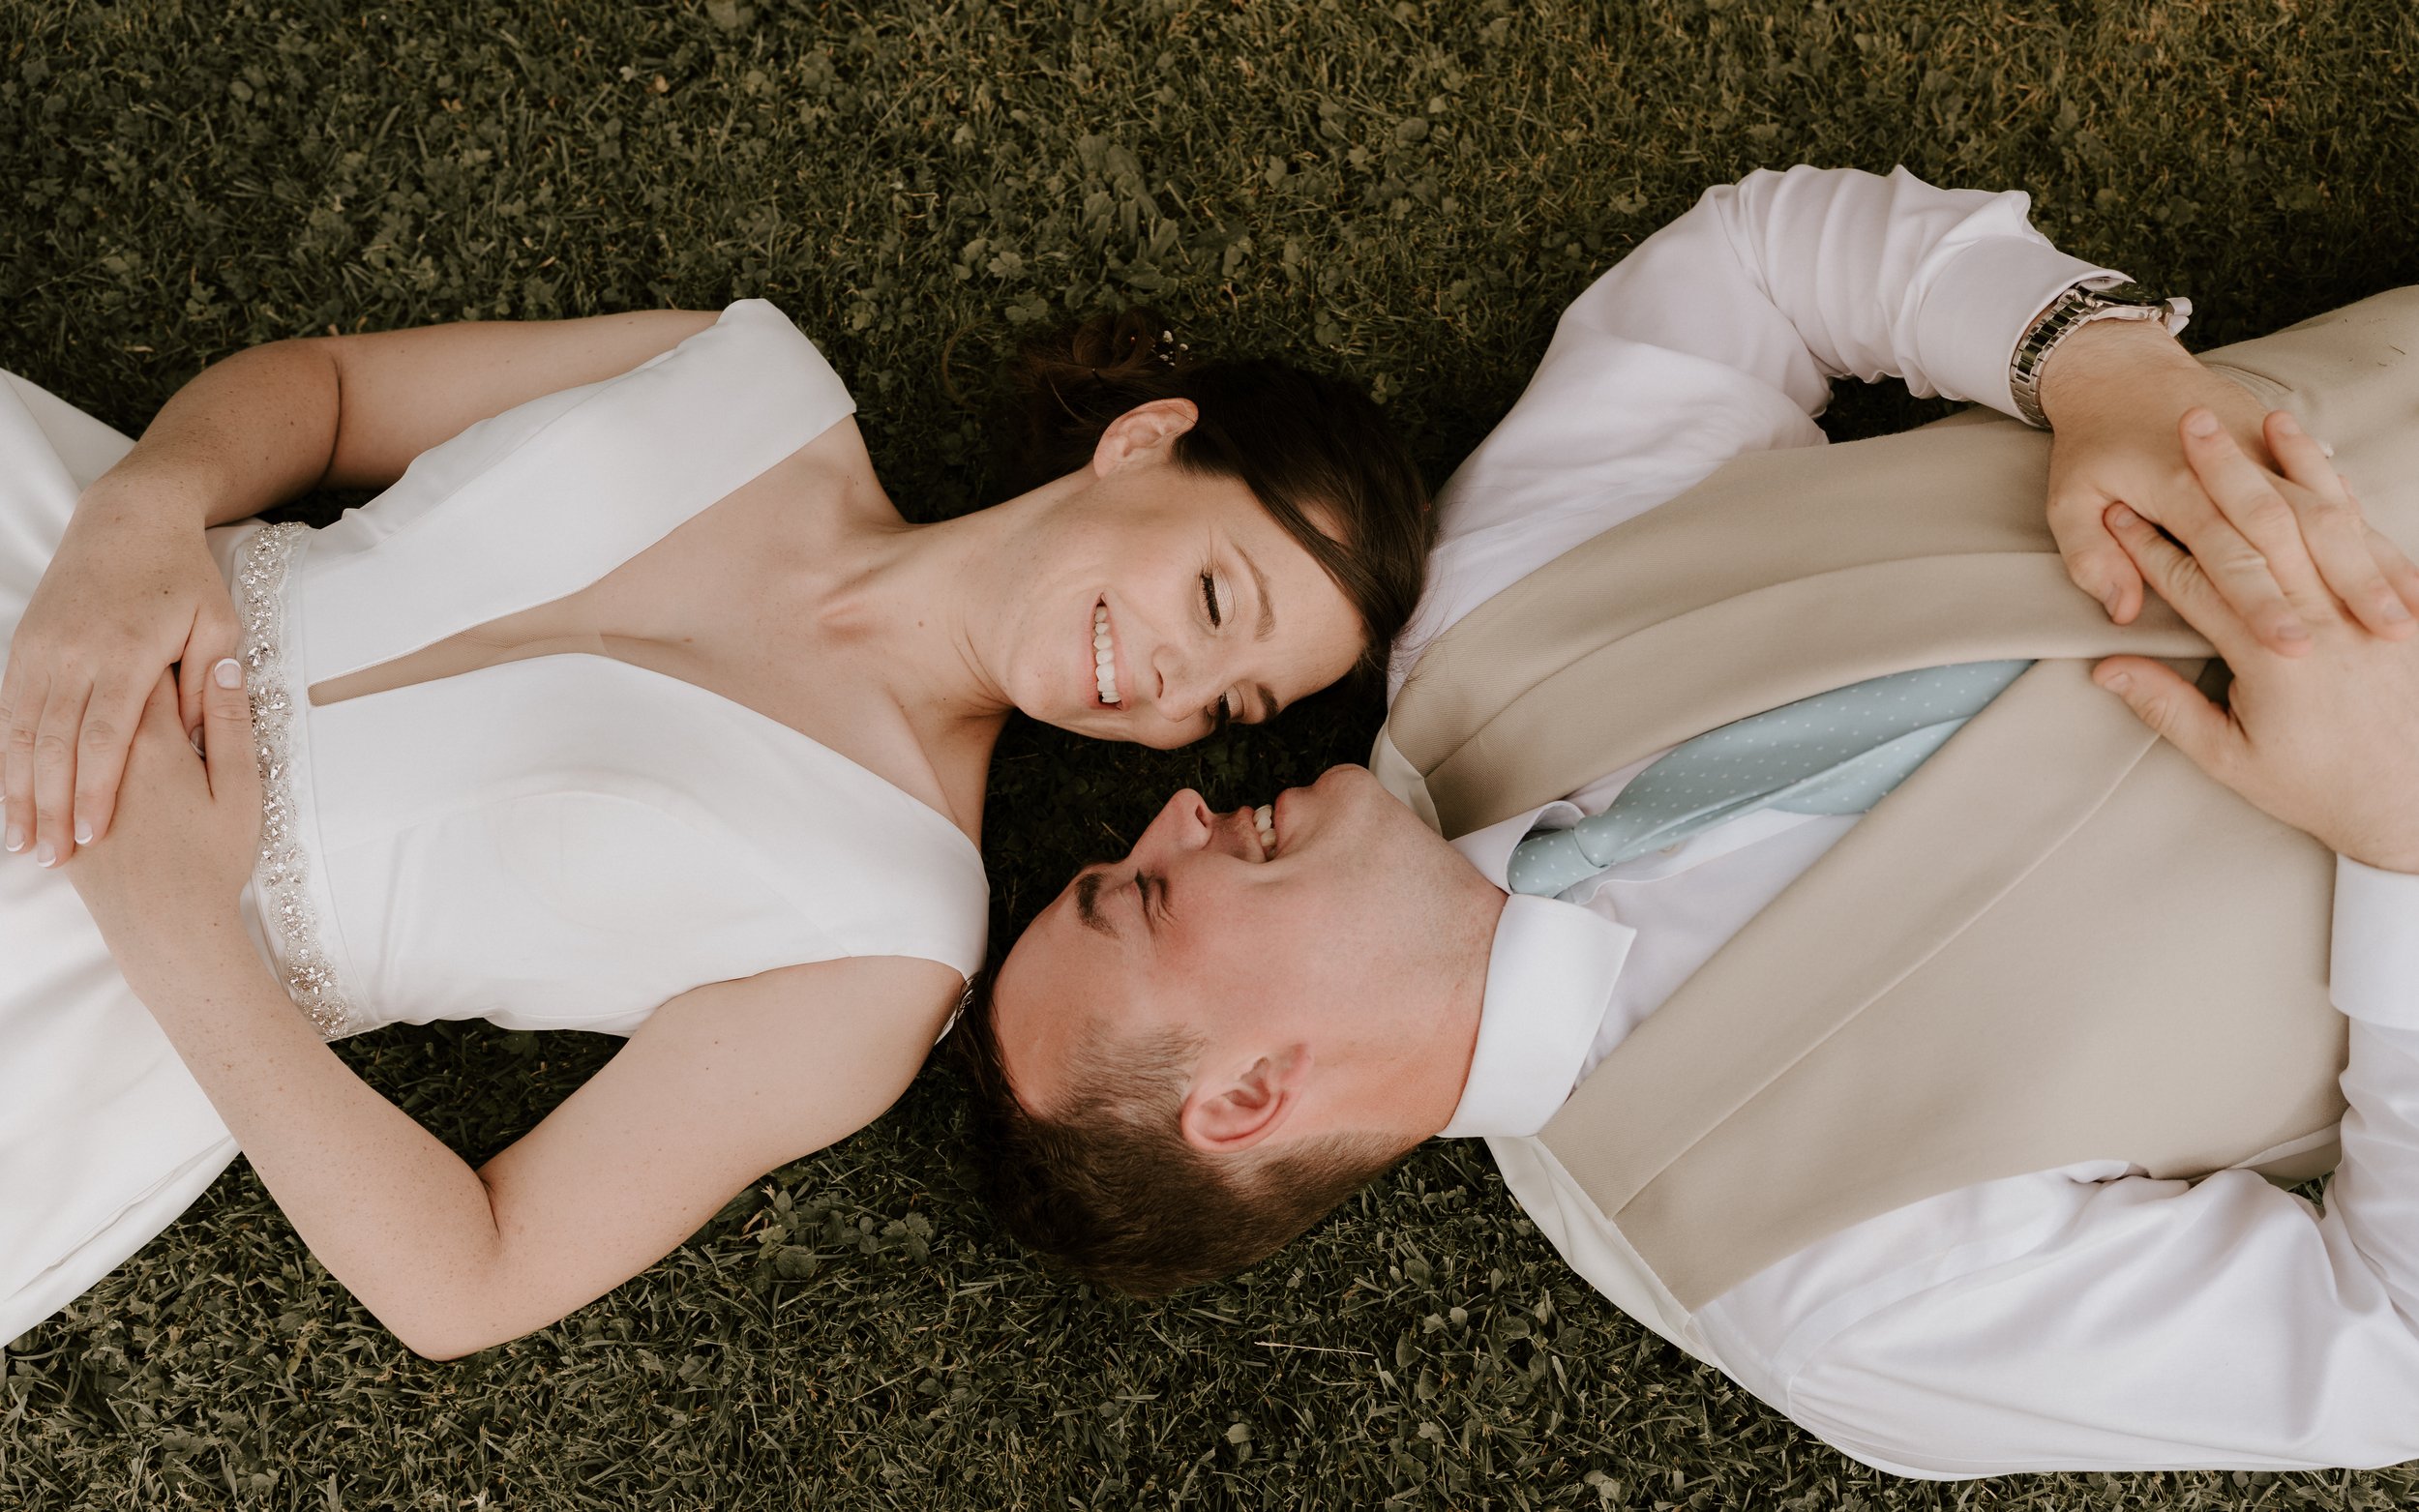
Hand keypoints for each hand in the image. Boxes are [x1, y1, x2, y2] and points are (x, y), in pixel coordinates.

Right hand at [2, 489, 239, 865]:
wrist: (128, 518)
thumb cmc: (183, 576)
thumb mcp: (217, 622)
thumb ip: (208, 682)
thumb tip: (195, 737)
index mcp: (125, 654)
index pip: (103, 737)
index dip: (93, 791)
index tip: (90, 836)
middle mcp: (73, 654)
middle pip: (53, 745)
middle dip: (48, 806)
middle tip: (49, 858)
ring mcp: (42, 650)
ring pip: (20, 732)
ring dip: (17, 789)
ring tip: (19, 839)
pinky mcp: (24, 646)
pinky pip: (7, 709)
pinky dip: (5, 755)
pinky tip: (7, 791)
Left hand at [64, 660, 262, 954]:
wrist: (165, 929)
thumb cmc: (212, 861)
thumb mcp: (240, 790)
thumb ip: (228, 725)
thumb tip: (222, 666)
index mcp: (153, 742)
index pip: (151, 673)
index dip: (166, 655)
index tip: (176, 647)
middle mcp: (105, 755)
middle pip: (107, 696)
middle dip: (125, 678)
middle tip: (148, 667)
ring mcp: (75, 784)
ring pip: (72, 729)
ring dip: (90, 714)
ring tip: (115, 711)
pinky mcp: (59, 815)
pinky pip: (51, 768)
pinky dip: (61, 752)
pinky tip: (71, 750)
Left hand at [2040, 320, 2418, 653]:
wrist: (2120, 369)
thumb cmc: (2091, 444)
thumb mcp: (2067, 499)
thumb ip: (2091, 556)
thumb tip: (2121, 611)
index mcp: (2180, 490)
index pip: (2230, 559)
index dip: (2262, 605)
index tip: (2293, 646)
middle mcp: (2237, 473)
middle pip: (2300, 538)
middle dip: (2343, 589)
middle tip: (2384, 637)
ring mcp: (2269, 459)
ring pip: (2332, 516)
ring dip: (2372, 565)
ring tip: (2408, 613)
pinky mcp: (2287, 454)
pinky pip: (2338, 498)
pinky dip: (2371, 535)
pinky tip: (2402, 574)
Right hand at [2092, 423, 2418, 874]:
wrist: (2409, 802)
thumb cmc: (2314, 786)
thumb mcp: (2230, 760)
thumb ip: (2167, 707)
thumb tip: (2108, 668)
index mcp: (2271, 661)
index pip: (2197, 583)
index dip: (2149, 546)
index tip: (2115, 511)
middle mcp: (2318, 623)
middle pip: (2257, 531)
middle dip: (2217, 475)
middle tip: (2184, 428)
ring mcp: (2360, 608)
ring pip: (2316, 518)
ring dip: (2281, 465)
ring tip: (2249, 420)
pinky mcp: (2388, 604)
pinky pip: (2363, 530)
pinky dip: (2336, 488)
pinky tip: (2314, 454)